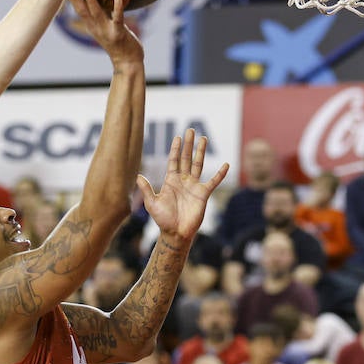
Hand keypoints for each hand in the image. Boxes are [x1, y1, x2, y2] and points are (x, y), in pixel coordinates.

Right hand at [61, 0, 142, 65]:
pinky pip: (118, 19)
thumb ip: (104, 15)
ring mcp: (107, 31)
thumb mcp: (107, 27)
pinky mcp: (119, 33)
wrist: (127, 62)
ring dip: (90, 1)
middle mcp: (96, 28)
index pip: (79, 10)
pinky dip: (117, 8)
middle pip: (82, 11)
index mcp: (92, 26)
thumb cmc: (119, 43)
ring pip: (96, 13)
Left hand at [138, 129, 228, 243]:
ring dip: (201, 152)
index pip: (174, 161)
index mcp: (170, 181)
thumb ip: (147, 189)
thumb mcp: (152, 204)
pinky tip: (226, 165)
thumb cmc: (163, 220)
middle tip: (191, 130)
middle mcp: (183, 181)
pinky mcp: (203, 194)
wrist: (176, 233)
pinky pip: (213, 181)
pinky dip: (220, 174)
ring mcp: (194, 186)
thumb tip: (138, 176)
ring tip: (204, 139)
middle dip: (189, 145)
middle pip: (187, 158)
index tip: (178, 137)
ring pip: (199, 165)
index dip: (176, 149)